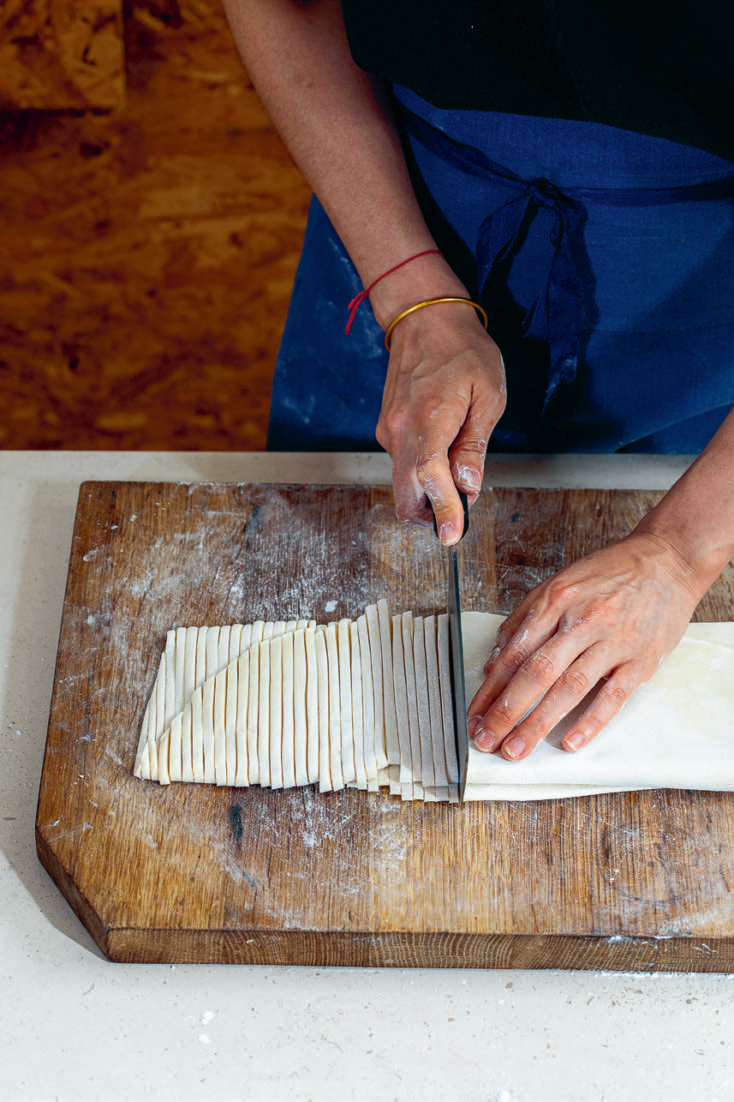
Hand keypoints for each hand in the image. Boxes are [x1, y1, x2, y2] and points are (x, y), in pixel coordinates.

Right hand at [375, 302, 505, 543]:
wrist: (424, 317)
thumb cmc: (463, 350)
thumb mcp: (487, 396)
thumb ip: (474, 445)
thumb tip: (469, 486)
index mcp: (428, 420)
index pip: (430, 479)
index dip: (443, 511)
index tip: (452, 536)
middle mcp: (399, 431)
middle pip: (405, 494)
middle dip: (430, 513)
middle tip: (460, 515)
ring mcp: (389, 430)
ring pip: (404, 481)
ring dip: (429, 490)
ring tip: (459, 468)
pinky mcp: (387, 428)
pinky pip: (404, 463)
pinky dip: (422, 472)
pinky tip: (445, 452)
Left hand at [467, 531, 701, 759]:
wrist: (667, 561)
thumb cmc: (609, 573)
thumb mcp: (558, 583)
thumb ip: (523, 621)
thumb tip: (494, 663)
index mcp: (555, 601)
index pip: (513, 653)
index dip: (489, 689)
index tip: (473, 715)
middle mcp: (581, 621)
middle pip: (536, 673)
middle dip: (506, 711)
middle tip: (486, 740)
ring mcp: (613, 641)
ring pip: (569, 688)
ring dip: (538, 723)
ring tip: (516, 749)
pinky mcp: (641, 659)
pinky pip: (614, 696)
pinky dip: (591, 721)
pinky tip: (570, 742)